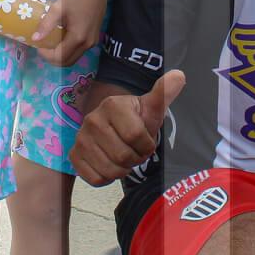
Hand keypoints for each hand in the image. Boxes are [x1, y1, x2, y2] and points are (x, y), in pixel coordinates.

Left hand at [30, 0, 108, 67]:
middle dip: (52, 59)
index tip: (38, 45)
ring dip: (60, 56)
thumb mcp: (58, 9)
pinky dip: (68, 51)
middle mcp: (86, 44)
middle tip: (43, 48)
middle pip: (67, 62)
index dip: (46, 55)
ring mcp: (92, 43)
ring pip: (73, 58)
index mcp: (77, 38)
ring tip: (51, 44)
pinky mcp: (94, 40)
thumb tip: (35, 39)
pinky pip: (79, 52)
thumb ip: (46, 25)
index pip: (59, 57)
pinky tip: (62, 39)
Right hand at [72, 70, 183, 185]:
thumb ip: (164, 93)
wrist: (112, 125)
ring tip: (124, 158)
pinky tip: (110, 164)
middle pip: (123, 156)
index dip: (146, 145)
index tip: (146, 141)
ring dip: (123, 170)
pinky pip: (95, 179)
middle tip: (135, 151)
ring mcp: (81, 139)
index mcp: (112, 105)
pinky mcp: (74, 155)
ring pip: (110, 170)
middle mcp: (92, 120)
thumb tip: (179, 76)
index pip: (136, 136)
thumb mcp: (151, 107)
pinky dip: (107, 178)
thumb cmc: (135, 118)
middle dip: (136, 159)